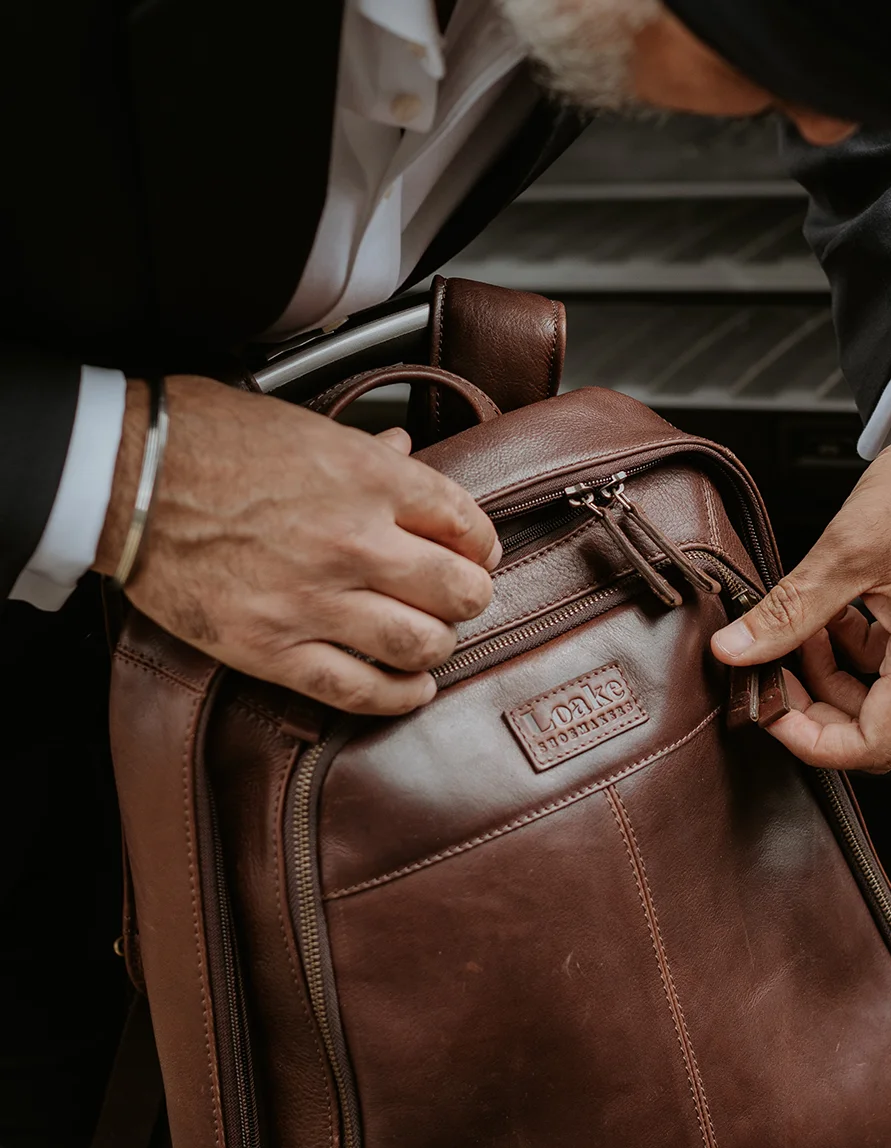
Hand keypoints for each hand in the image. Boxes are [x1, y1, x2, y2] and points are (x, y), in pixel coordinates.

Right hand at [95, 376, 500, 713]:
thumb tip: (407, 452)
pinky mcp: (272, 648)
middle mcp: (354, 541)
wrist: (127, 477)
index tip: (478, 554)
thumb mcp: (305, 427)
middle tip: (461, 598)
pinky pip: (359, 690)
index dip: (482, 545)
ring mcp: (314, 601)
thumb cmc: (210, 440)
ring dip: (440, 646)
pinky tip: (412, 688)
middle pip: (458, 591)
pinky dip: (399, 695)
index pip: (466, 524)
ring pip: (420, 644)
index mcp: (369, 479)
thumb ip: (367, 453)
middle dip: (471, 597)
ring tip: (433, 640)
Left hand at [711, 350, 890, 771]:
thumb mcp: (844, 551)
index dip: (809, 740)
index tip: (767, 708)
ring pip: (885, 699)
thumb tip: (734, 650)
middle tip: (771, 665)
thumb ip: (786, 612)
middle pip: (876, 728)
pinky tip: (832, 614)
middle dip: (814, 704)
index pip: (872, 746)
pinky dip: (857, 652)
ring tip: (800, 628)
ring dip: (832, 675)